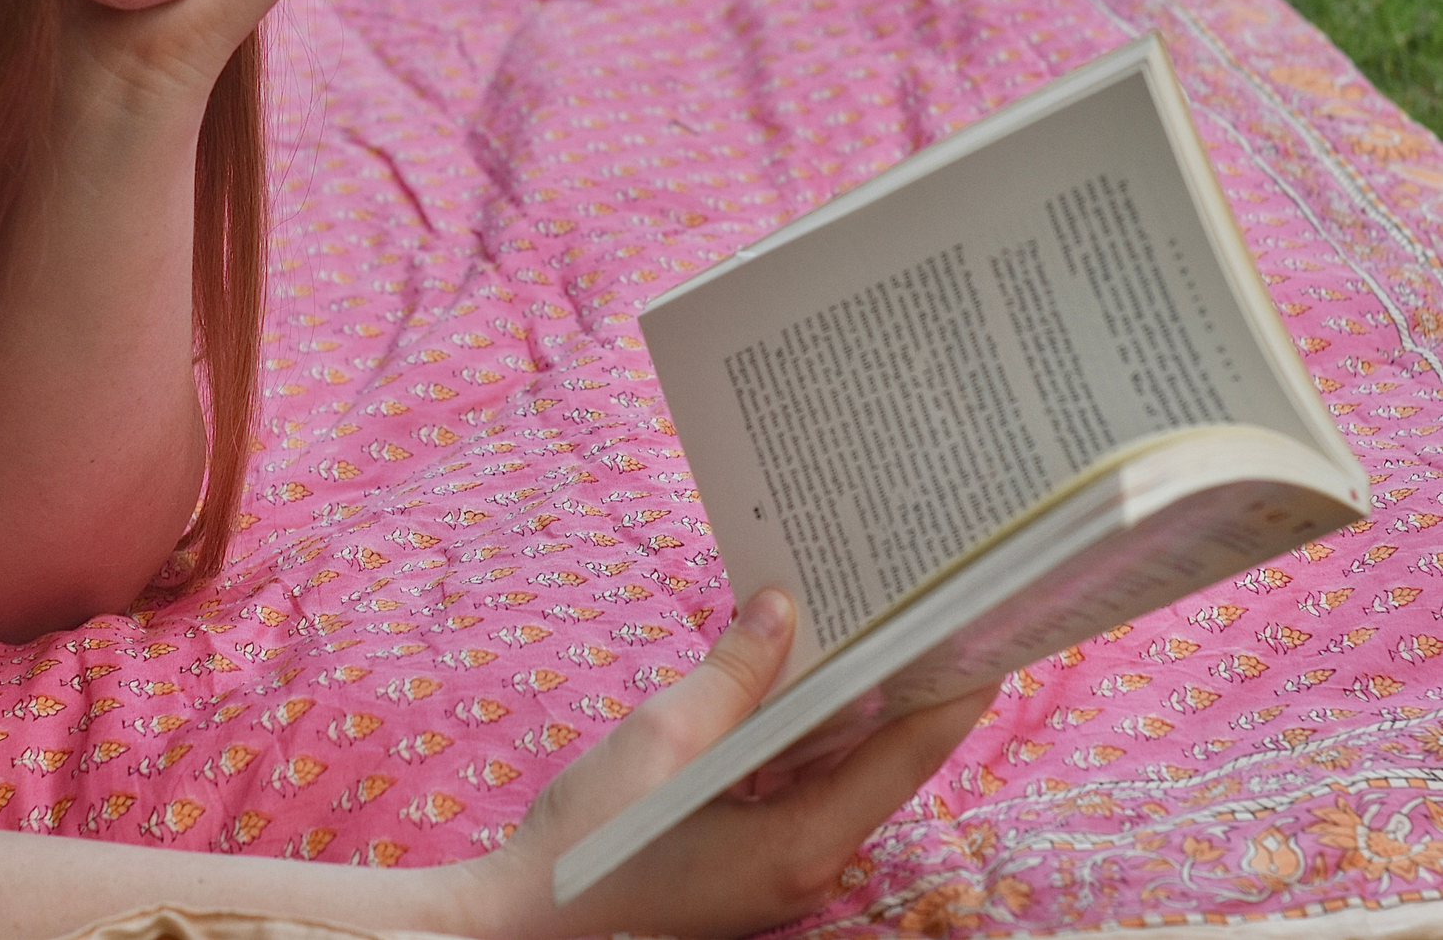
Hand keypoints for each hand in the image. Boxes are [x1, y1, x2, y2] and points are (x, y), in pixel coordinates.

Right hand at [452, 590, 997, 939]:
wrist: (521, 927)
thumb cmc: (590, 844)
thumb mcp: (664, 738)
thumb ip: (735, 671)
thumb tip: (783, 607)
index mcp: (804, 842)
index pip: (909, 755)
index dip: (955, 688)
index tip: (988, 624)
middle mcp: (810, 862)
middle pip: (886, 763)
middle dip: (911, 682)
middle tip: (931, 602)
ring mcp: (781, 867)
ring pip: (846, 772)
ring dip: (860, 704)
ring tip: (876, 621)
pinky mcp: (752, 859)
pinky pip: (805, 785)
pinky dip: (813, 732)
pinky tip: (801, 677)